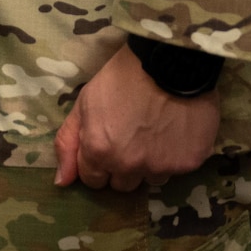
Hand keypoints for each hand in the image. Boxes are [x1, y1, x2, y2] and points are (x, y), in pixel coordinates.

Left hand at [54, 45, 220, 192]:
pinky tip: (172, 133)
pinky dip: (172, 156)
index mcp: (99, 152)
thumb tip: (60, 182)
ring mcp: (161, 167)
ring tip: (152, 134)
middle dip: (120, 167)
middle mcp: (129, 166)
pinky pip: (176, 170)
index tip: (104, 145)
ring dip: (148, 164)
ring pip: (150, 179)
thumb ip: (68, 144)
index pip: (92, 180)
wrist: (167, 65)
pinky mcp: (189, 164)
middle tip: (128, 139)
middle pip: (121, 185)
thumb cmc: (119, 80)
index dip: (96, 163)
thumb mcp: (83, 104)